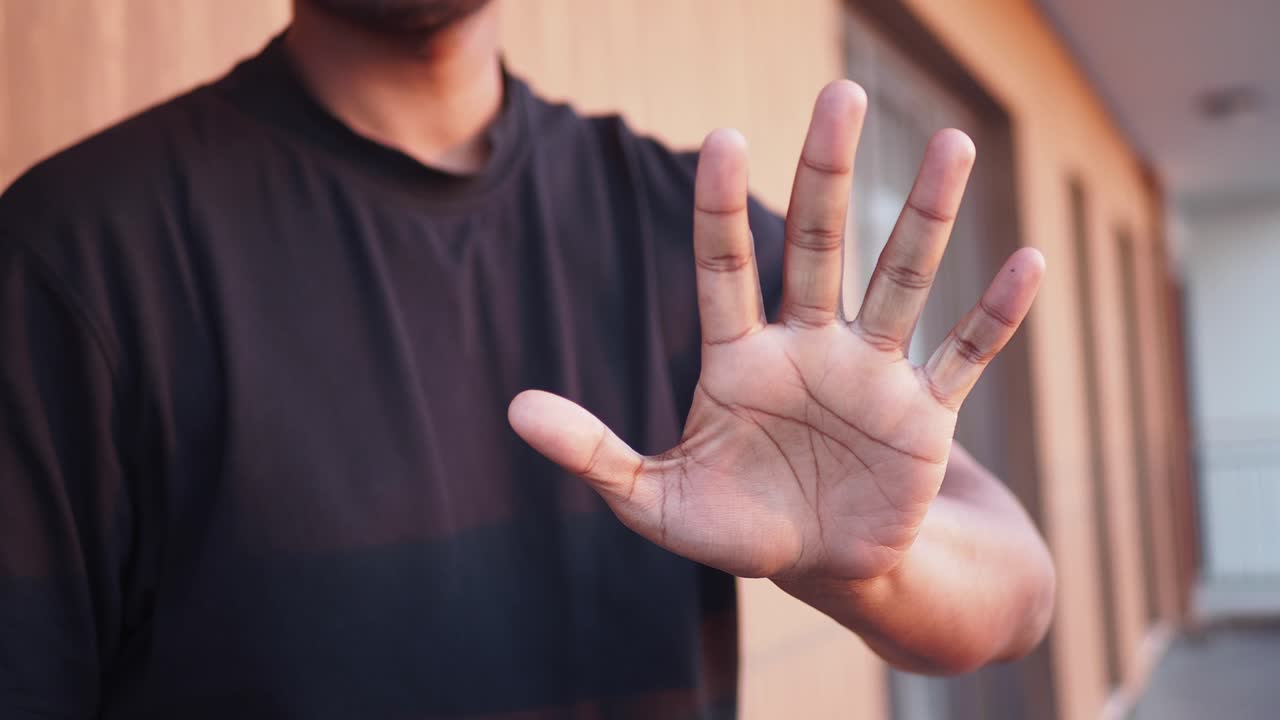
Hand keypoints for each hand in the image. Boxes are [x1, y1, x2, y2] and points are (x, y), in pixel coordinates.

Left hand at [508, 80, 1043, 583]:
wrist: (824, 564)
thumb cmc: (738, 526)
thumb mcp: (655, 500)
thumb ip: (592, 452)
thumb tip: (514, 410)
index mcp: (738, 358)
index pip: (725, 265)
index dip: (722, 206)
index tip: (723, 139)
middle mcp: (808, 346)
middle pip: (818, 246)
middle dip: (827, 173)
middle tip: (840, 95)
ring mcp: (871, 373)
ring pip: (902, 280)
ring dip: (926, 218)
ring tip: (952, 144)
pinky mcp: (923, 413)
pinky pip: (965, 353)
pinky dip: (995, 315)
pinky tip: (1028, 260)